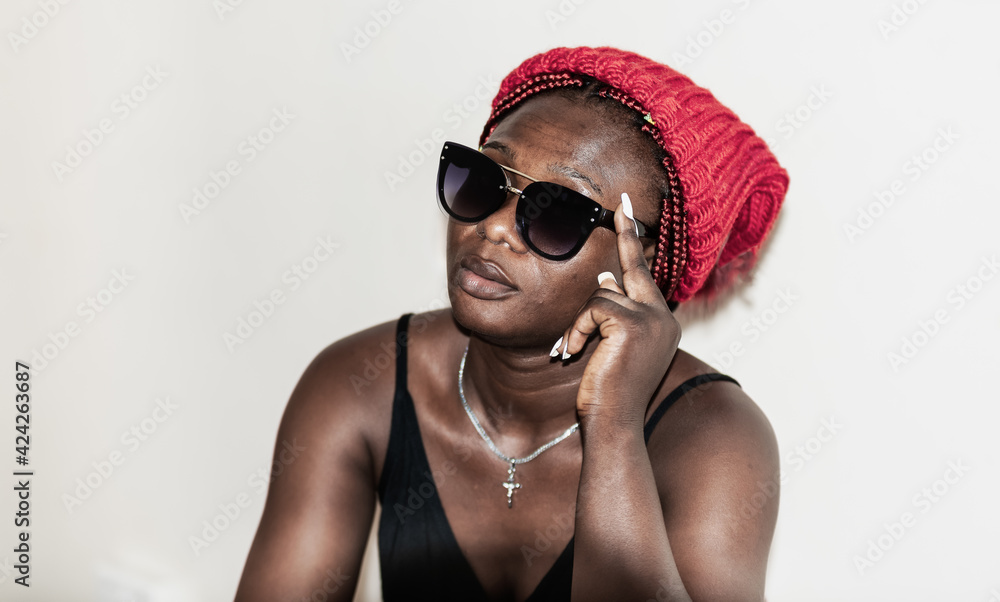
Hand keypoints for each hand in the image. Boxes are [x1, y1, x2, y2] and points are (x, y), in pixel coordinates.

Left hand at [555, 193, 680, 427]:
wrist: (613, 423)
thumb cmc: (607, 391)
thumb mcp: (610, 346)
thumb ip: (613, 313)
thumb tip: (607, 279)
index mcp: (661, 323)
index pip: (644, 277)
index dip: (635, 244)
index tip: (628, 213)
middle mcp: (663, 318)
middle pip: (635, 268)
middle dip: (628, 233)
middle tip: (621, 203)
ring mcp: (652, 319)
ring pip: (600, 296)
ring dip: (579, 325)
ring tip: (574, 353)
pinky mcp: (633, 322)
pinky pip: (591, 309)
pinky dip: (576, 331)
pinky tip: (573, 355)